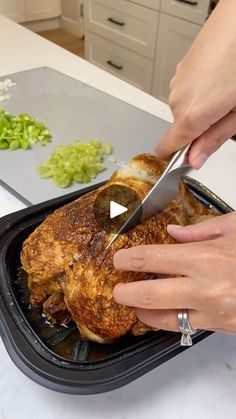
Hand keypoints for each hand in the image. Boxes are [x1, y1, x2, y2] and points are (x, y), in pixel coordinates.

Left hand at [113, 213, 235, 333]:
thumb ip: (202, 229)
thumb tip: (173, 232)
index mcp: (204, 257)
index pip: (150, 258)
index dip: (128, 260)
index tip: (119, 260)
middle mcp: (204, 289)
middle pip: (148, 295)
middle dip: (124, 293)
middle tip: (117, 290)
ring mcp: (212, 313)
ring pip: (163, 320)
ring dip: (143, 312)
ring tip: (137, 305)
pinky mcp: (221, 328)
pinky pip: (185, 328)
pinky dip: (170, 321)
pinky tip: (165, 313)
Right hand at [155, 0, 235, 168]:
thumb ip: (214, 139)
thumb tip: (197, 159)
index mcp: (190, 115)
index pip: (165, 147)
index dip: (174, 158)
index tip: (186, 159)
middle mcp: (177, 99)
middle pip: (181, 129)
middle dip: (200, 128)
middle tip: (225, 114)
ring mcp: (177, 81)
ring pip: (184, 109)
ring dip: (200, 108)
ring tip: (225, 92)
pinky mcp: (181, 69)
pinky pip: (186, 92)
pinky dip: (199, 92)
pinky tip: (218, 79)